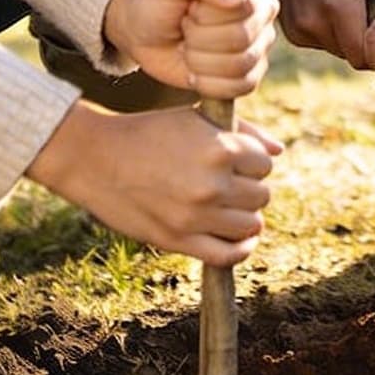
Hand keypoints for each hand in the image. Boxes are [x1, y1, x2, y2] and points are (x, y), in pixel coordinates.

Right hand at [25, 103, 284, 266]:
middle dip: (248, 189)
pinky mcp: (179, 240)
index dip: (252, 162)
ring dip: (244, 218)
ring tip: (226, 209)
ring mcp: (196, 216)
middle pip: (261, 195)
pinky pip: (227, 255)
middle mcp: (213, 184)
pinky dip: (240, 249)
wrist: (96, 158)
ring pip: (251, 225)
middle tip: (227, 185)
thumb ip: (244, 132)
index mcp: (220, 148)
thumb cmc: (149, 133)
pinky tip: (237, 239)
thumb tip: (279, 152)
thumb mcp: (195, 119)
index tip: (235, 162)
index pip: (265, 164)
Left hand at [103, 0, 276, 100]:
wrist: (145, 33)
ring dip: (200, 60)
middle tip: (185, 26)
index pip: (247, 5)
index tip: (190, 7)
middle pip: (242, 37)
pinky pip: (241, 87)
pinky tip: (194, 71)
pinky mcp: (250, 74)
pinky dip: (209, 83)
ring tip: (187, 46)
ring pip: (240, 64)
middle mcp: (262, 11)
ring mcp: (259, 44)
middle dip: (200, 37)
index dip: (210, 13)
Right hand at [245, 0, 374, 70]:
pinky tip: (335, 6)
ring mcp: (299, 30)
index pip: (368, 54)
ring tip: (356, 8)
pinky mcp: (291, 32)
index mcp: (339, 8)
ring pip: (338, 50)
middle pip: (354, 55)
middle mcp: (315, 24)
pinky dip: (333, 32)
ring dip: (351, 38)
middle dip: (370, 42)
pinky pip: (322, 43)